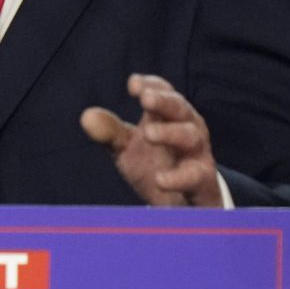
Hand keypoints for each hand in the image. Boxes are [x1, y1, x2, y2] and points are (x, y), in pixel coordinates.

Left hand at [81, 74, 222, 206]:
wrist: (182, 204)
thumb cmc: (156, 164)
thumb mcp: (129, 146)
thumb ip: (110, 131)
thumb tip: (86, 116)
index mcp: (169, 116)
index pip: (163, 92)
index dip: (151, 85)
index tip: (133, 84)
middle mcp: (188, 129)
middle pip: (180, 108)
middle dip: (164, 101)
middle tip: (145, 99)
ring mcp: (198, 155)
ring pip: (190, 137)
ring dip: (170, 132)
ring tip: (147, 133)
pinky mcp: (203, 182)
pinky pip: (195, 176)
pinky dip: (178, 178)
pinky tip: (160, 180)